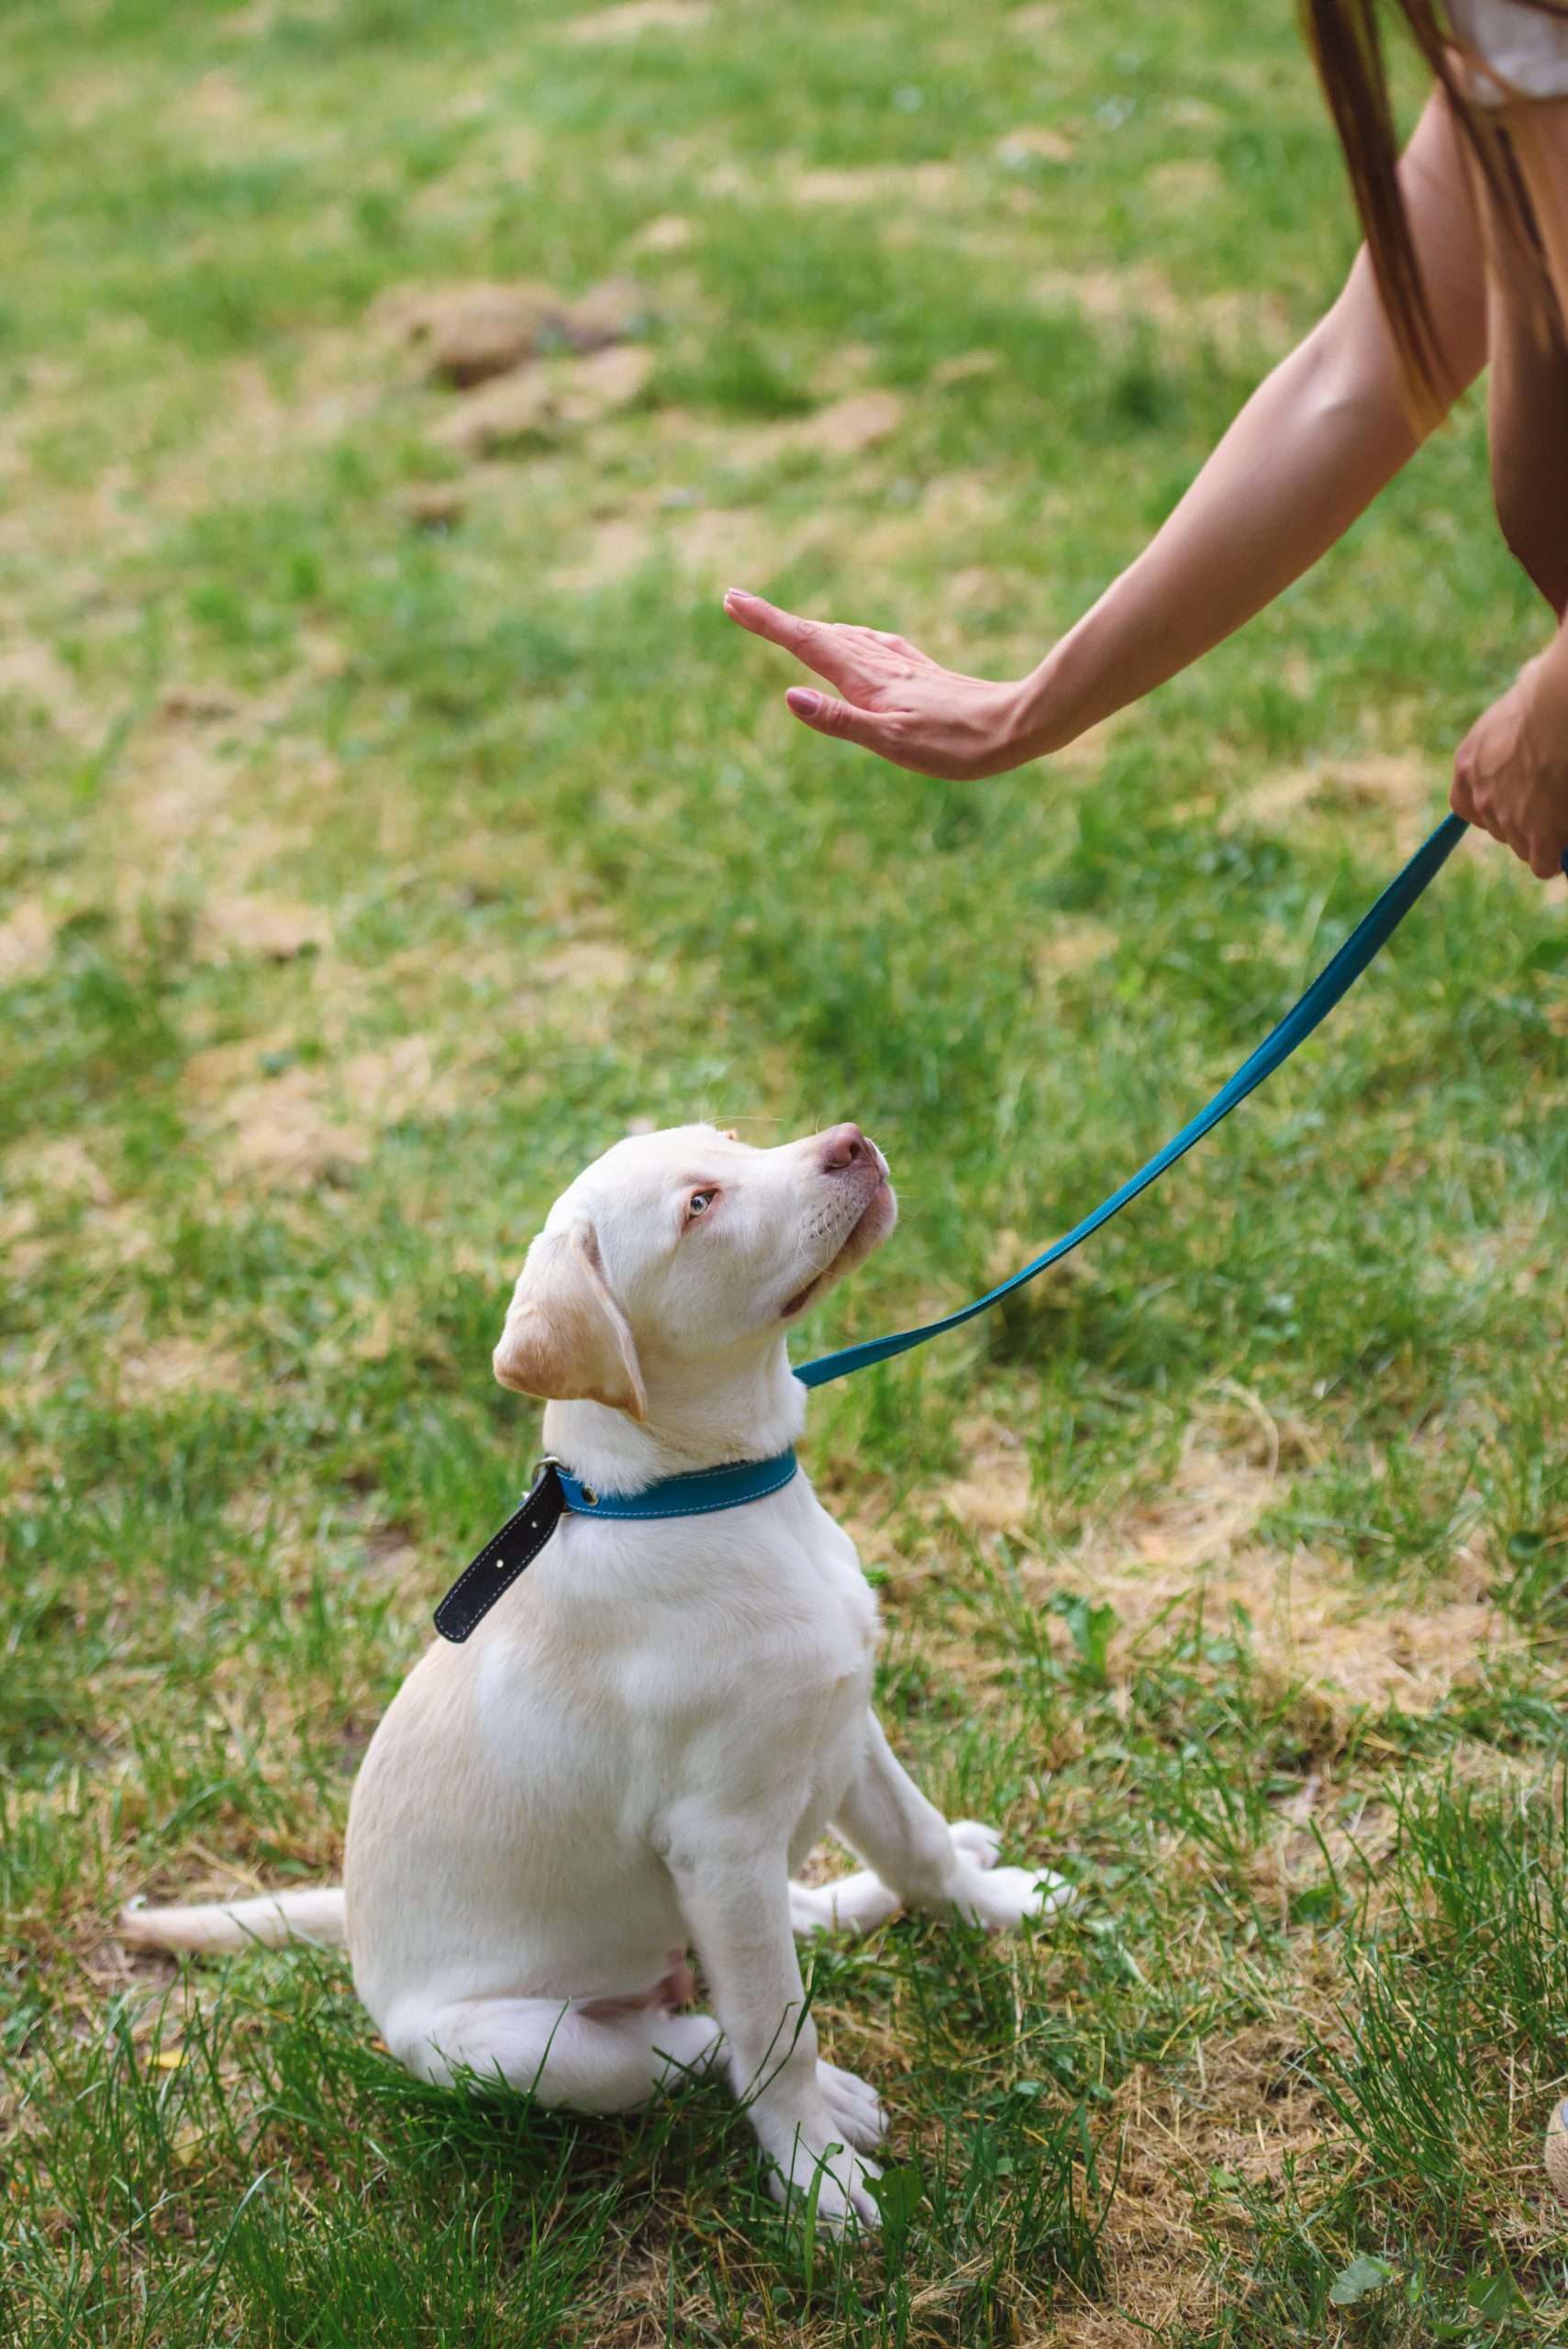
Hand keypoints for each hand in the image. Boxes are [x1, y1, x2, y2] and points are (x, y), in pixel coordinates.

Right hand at [723, 588, 1044, 779]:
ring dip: (811, 628)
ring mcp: (904, 668)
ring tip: (786, 624)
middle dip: (778, 621)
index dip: (767, 622)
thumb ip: (840, 720)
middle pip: (819, 635)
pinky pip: (878, 646)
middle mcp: (882, 666)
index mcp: (867, 681)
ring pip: (847, 638)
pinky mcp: (924, 674)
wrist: (1019, 726)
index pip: (806, 644)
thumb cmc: (956, 746)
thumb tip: (790, 695)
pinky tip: (861, 639)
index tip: (732, 600)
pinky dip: (853, 638)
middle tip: (739, 604)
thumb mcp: (893, 743)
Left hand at [1451, 645, 1567, 879]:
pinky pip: (1545, 864)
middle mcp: (1481, 795)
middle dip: (1527, 822)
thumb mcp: (1521, 690)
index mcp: (1469, 763)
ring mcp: (1508, 818)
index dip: (1495, 808)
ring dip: (1546, 838)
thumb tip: (1530, 680)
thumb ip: (1520, 707)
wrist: (1561, 707)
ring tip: (1564, 818)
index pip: (1468, 806)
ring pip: (1525, 847)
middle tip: (1555, 805)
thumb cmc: (1551, 687)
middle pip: (1501, 828)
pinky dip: (1557, 859)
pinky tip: (1566, 846)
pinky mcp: (1539, 835)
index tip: (1517, 803)